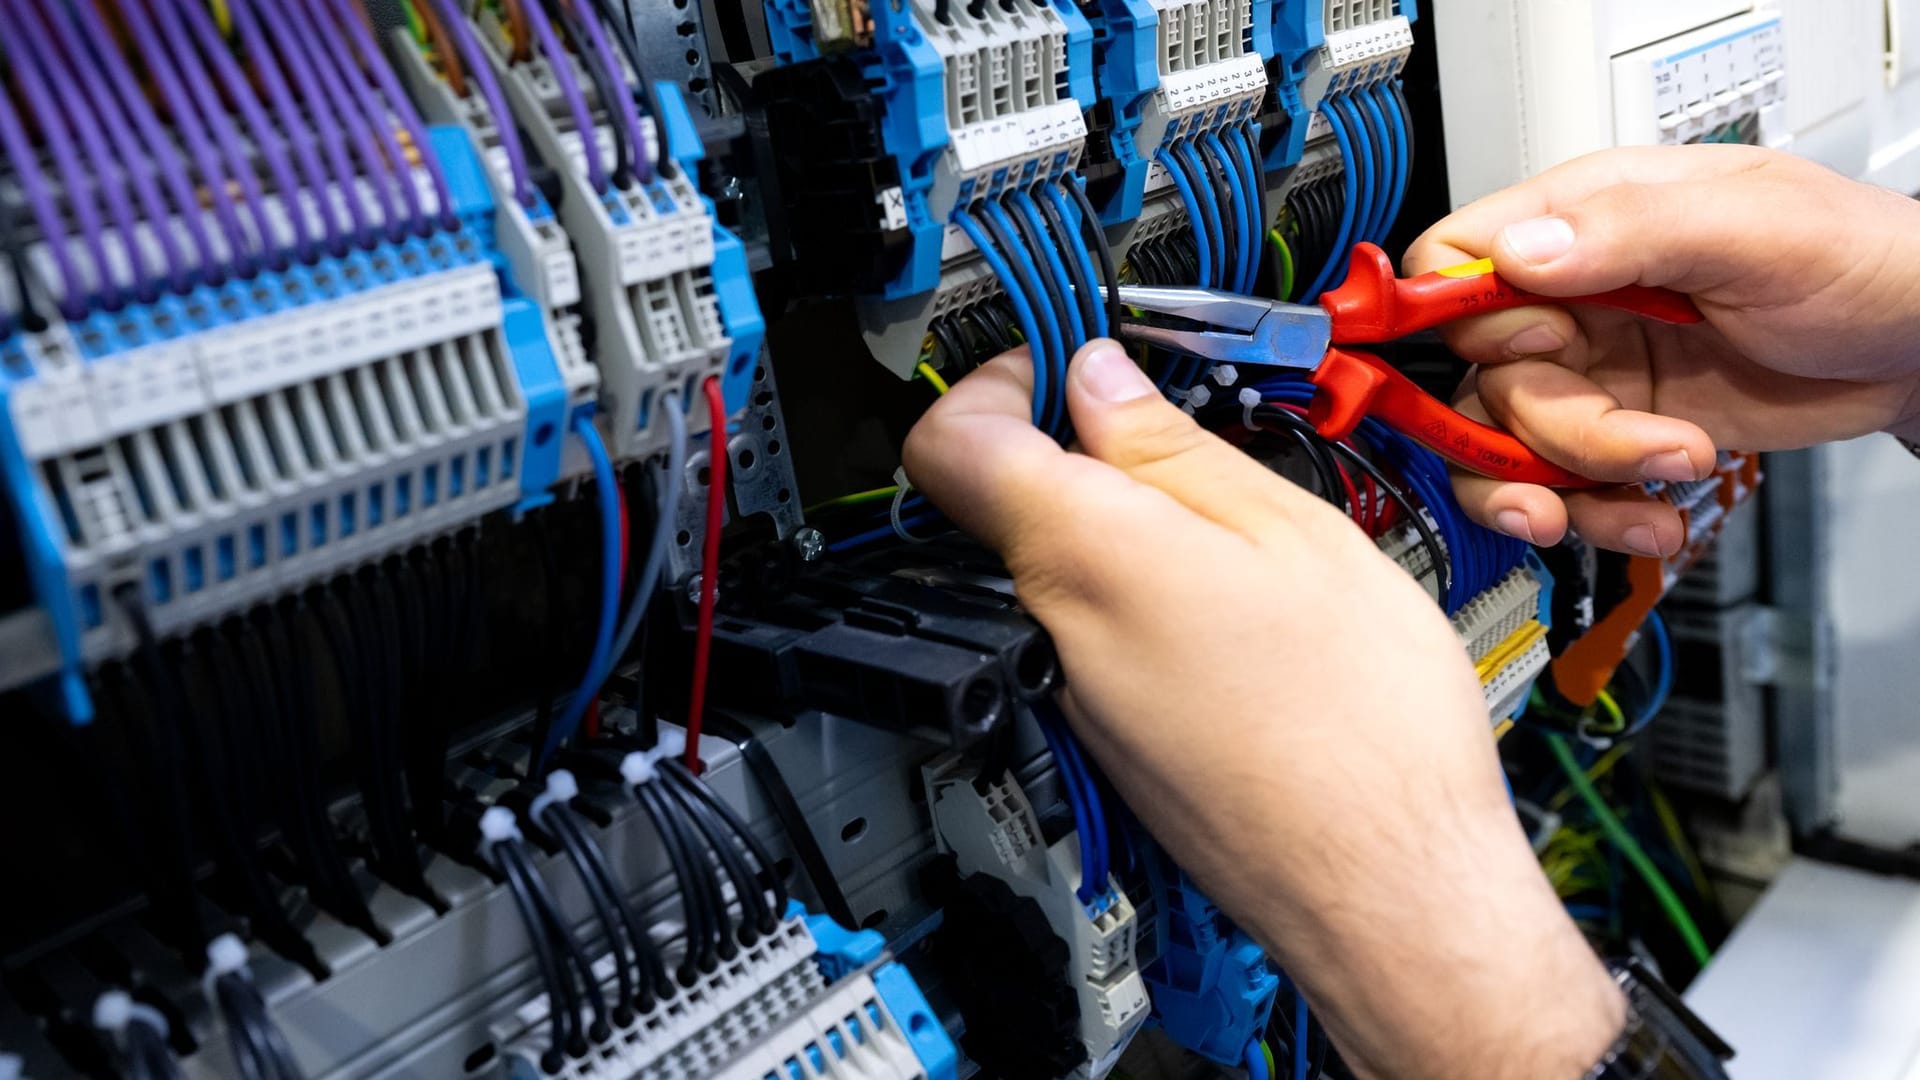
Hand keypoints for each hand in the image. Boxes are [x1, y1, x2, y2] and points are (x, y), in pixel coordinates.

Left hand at [904, 342, 1623, 1079]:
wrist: (1392, 897)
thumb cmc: (1366, 730)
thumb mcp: (1293, 533)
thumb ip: (1174, 449)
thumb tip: (1098, 383)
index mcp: (1084, 557)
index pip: (950, 441)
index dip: (993, 377)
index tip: (1058, 354)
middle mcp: (1054, 632)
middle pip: (1004, 501)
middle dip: (1075, 443)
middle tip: (1174, 423)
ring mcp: (1073, 696)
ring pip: (1057, 567)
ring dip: (1121, 519)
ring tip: (1232, 520)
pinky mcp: (1108, 740)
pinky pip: (1094, 632)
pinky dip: (1142, 590)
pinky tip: (1235, 603)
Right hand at [1406, 145, 1919, 553]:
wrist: (1917, 348)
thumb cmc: (1858, 259)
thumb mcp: (1754, 227)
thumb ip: (1633, 230)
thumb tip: (1520, 251)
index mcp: (1585, 221)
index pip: (1455, 257)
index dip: (1454, 313)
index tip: (1507, 357)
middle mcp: (1571, 299)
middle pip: (1483, 377)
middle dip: (1548, 430)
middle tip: (1631, 440)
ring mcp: (1591, 371)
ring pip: (1510, 446)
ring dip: (1574, 485)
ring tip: (1659, 482)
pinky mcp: (1617, 432)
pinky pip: (1560, 488)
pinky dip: (1598, 516)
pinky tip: (1653, 515)